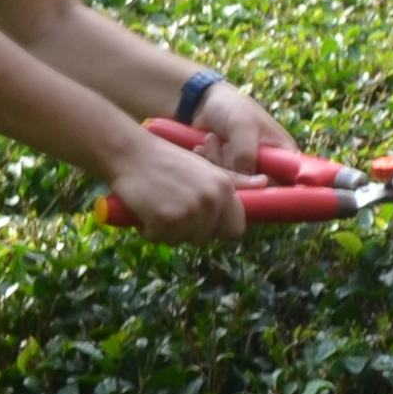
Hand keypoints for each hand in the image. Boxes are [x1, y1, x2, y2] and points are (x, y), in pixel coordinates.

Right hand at [102, 127, 256, 244]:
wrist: (129, 152)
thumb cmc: (166, 159)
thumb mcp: (204, 167)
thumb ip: (235, 180)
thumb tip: (263, 183)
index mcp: (224, 188)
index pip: (236, 229)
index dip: (218, 228)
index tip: (200, 217)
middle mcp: (212, 201)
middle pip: (207, 238)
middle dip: (189, 230)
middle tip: (172, 205)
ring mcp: (190, 211)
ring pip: (183, 241)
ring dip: (167, 230)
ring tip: (158, 203)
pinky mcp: (167, 220)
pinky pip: (160, 239)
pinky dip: (149, 230)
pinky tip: (145, 209)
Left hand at [190, 81, 301, 180]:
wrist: (203, 102)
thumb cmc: (230, 107)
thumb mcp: (242, 126)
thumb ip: (246, 153)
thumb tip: (247, 182)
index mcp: (284, 154)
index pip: (285, 183)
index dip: (266, 186)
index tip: (244, 176)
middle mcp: (269, 165)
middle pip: (255, 187)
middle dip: (233, 169)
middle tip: (224, 146)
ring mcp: (247, 169)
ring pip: (234, 184)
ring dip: (218, 162)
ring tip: (212, 139)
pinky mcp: (229, 171)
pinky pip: (218, 180)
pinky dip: (208, 164)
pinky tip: (203, 146)